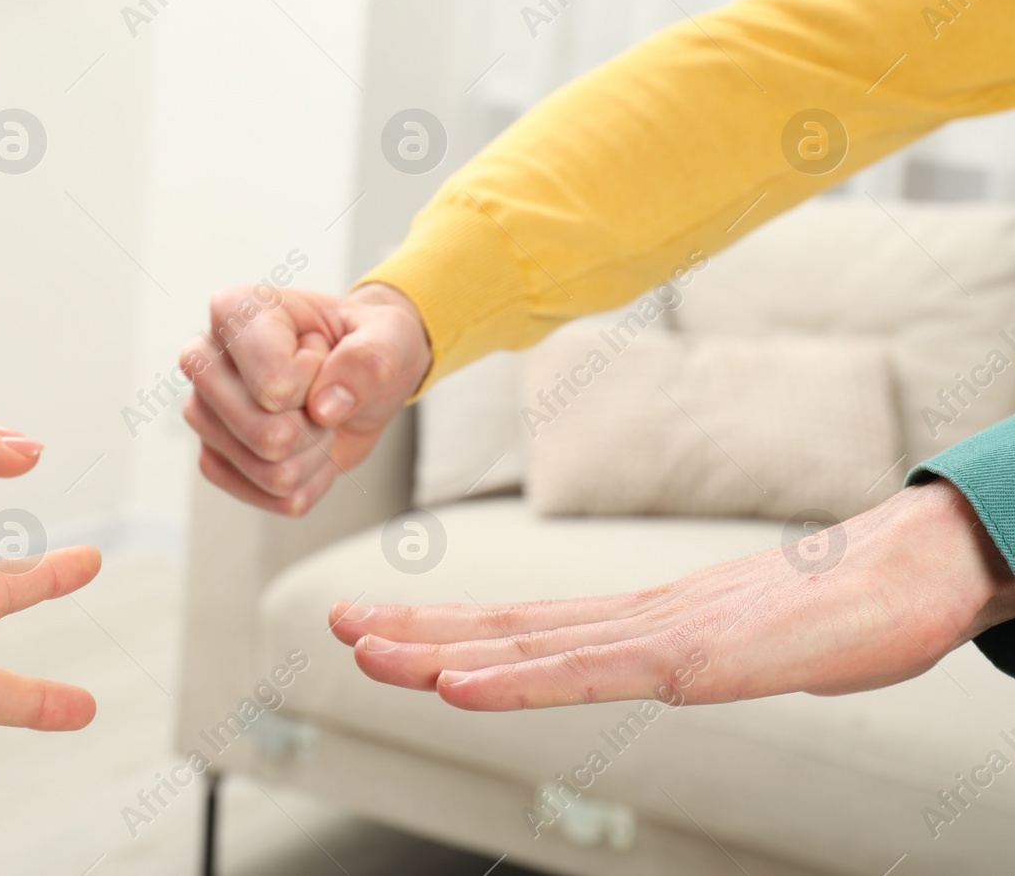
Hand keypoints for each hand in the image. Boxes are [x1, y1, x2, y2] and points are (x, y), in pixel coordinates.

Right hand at [180, 284, 429, 516]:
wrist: (354, 374)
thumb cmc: (362, 342)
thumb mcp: (390, 334)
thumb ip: (370, 357)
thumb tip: (327, 407)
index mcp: (235, 311)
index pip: (276, 384)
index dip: (319, 380)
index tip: (322, 351)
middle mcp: (203, 361)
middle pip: (267, 436)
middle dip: (317, 426)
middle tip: (322, 391)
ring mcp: (202, 414)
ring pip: (272, 473)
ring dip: (315, 454)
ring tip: (315, 414)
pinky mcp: (212, 459)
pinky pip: (273, 499)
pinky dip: (308, 481)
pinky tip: (307, 446)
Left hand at [329, 482, 1014, 708]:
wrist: (916, 567)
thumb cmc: (838, 607)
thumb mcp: (747, 642)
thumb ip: (698, 652)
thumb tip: (681, 662)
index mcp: (638, 620)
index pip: (523, 625)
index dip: (448, 628)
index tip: (381, 627)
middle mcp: (630, 620)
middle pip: (505, 627)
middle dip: (416, 631)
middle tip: (337, 626)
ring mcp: (657, 635)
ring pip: (526, 646)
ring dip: (438, 652)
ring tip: (364, 652)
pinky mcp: (693, 659)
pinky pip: (586, 675)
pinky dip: (514, 681)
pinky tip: (456, 687)